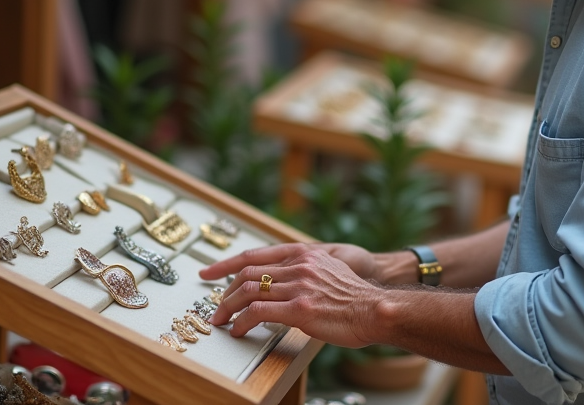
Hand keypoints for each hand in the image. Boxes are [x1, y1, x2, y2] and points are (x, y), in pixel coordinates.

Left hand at [201, 244, 382, 344]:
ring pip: (249, 292)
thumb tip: (280, 283)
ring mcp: (299, 286)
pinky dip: (242, 322)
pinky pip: (258, 312)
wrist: (375, 310)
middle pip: (247, 273)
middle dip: (225, 293)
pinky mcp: (300, 309)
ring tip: (223, 322)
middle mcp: (299, 265)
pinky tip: (239, 330)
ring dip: (229, 309)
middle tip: (217, 309)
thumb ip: (303, 271)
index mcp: (303, 254)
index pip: (254, 255)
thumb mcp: (327, 271)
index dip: (226, 264)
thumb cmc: (353, 298)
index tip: (208, 272)